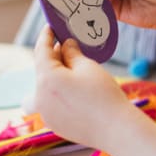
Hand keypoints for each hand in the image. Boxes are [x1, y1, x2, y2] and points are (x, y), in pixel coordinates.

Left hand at [31, 26, 133, 147]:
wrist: (115, 129)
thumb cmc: (103, 94)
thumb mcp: (88, 66)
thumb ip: (72, 53)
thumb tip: (65, 46)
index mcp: (46, 79)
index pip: (41, 51)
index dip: (45, 36)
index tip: (50, 27)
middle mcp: (40, 97)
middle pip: (42, 70)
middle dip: (53, 57)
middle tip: (67, 45)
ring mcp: (45, 113)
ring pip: (44, 87)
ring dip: (54, 75)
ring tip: (71, 68)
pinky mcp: (53, 124)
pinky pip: (50, 102)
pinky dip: (57, 92)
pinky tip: (74, 90)